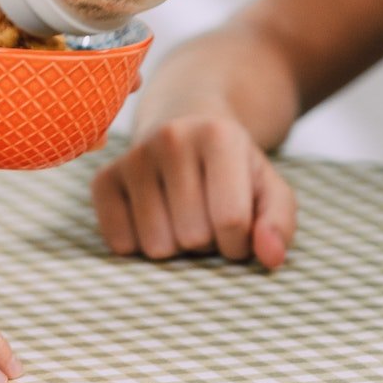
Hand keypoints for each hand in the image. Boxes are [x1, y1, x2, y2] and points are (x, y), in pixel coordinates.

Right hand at [91, 116, 296, 266]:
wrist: (184, 125)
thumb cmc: (232, 169)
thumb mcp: (269, 188)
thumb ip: (279, 223)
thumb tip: (271, 257)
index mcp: (218, 135)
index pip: (231, 221)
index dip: (240, 243)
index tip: (238, 230)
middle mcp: (170, 138)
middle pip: (193, 237)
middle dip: (207, 243)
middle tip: (206, 218)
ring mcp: (132, 156)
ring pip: (156, 247)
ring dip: (175, 247)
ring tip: (182, 217)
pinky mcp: (103, 178)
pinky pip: (119, 242)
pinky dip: (138, 245)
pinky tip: (153, 218)